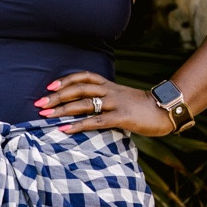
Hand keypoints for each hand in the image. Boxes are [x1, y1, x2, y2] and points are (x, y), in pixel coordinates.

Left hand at [34, 72, 176, 137]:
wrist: (167, 110)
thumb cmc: (144, 107)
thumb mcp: (123, 99)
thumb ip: (108, 100)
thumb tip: (90, 107)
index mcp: (110, 86)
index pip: (83, 77)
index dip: (65, 80)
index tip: (49, 86)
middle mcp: (110, 91)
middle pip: (78, 88)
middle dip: (57, 96)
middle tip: (39, 103)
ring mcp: (116, 103)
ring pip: (84, 103)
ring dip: (62, 109)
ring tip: (45, 115)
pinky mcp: (122, 117)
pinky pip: (96, 121)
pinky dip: (78, 125)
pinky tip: (65, 130)